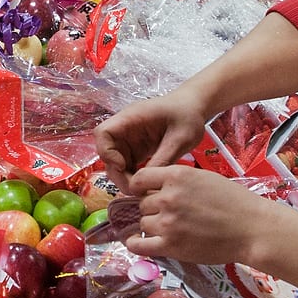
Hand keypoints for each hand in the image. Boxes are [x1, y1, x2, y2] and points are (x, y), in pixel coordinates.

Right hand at [94, 93, 212, 192]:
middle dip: (117, 173)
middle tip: (135, 188)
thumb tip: (146, 180)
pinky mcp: (136, 149)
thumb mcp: (180, 138)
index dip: (106, 152)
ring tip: (142, 189)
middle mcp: (125, 129)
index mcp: (131, 118)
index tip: (122, 166)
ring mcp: (129, 140)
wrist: (195, 108)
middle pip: (106, 152)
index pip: (103, 133)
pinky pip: (127, 166)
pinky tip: (145, 184)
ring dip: (124, 177)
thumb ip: (164, 158)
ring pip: (115, 162)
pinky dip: (132, 177)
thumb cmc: (187, 116)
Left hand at [126, 165, 286, 267]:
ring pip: (143, 224)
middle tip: (170, 215)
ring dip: (152, 227)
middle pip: (142, 204)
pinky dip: (134, 244)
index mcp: (176, 175)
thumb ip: (177, 180)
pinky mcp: (170, 246)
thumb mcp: (203, 178)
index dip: (139, 187)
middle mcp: (168, 197)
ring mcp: (168, 222)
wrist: (252, 228)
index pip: (140, 178)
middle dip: (152, 209)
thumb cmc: (234, 202)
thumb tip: (154, 188)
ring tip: (171, 229)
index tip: (144, 193)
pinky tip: (136, 243)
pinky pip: (138, 246)